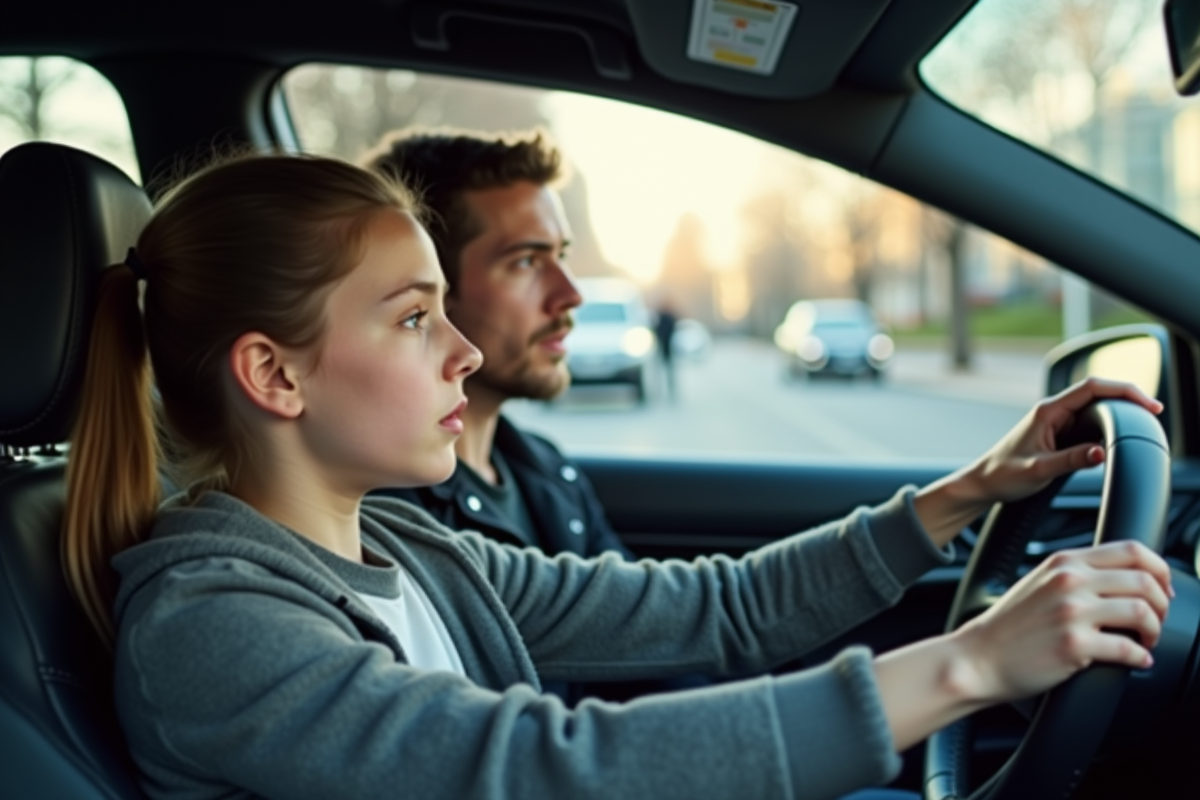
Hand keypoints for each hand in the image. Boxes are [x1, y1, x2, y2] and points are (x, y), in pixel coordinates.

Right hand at [873, 540, 1173, 749]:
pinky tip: (1136, 660)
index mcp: (1064, 562)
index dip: (1159, 569)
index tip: (1162, 588)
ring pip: (1142, 611)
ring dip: (1154, 629)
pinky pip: (1128, 649)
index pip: (1131, 550)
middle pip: (1144, 581)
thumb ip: (1077, 573)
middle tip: (1156, 619)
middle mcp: (1069, 581)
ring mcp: (1071, 613)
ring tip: (1146, 639)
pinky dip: (1140, 657)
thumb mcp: (1040, 582)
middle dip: (1162, 604)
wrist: (978, 658)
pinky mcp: (1074, 645)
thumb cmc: (1010, 626)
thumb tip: (1125, 580)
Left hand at [964, 377, 1162, 504]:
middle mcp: (1054, 412)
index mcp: (1047, 411)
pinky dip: (1106, 429)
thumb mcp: (1039, 470)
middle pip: (1099, 394)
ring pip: (1095, 410)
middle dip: (1127, 400)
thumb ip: (1070, 461)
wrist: (983, 482)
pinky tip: (1117, 438)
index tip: (1148, 404)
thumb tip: (1101, 453)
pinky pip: (1089, 425)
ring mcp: (1057, 422)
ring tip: (1138, 427)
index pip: (1092, 388)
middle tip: (1152, 415)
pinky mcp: (1059, 435)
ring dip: (1117, 415)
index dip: (1124, 391)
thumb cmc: (1003, 474)